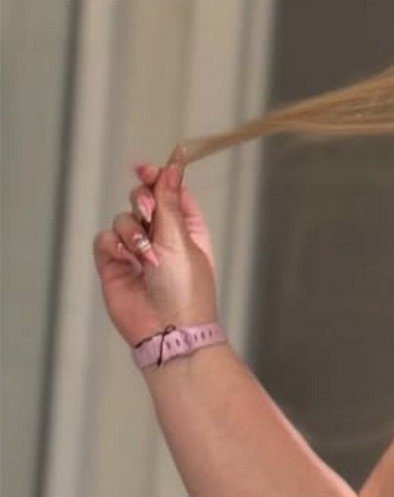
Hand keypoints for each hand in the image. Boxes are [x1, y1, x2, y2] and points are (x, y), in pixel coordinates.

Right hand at [92, 147, 220, 349]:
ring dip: (131, 231)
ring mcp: (136, 250)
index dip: (159, 177)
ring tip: (144, 255)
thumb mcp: (181, 238)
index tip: (147, 169)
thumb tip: (172, 167)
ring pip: (122, 218)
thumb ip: (169, 201)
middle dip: (142, 200)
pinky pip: (105, 238)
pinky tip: (126, 259)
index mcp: (186, 229)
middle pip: (143, 199)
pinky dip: (113, 244)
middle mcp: (161, 237)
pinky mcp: (114, 264)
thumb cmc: (186, 290)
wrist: (167, 329)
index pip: (170, 192)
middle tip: (147, 212)